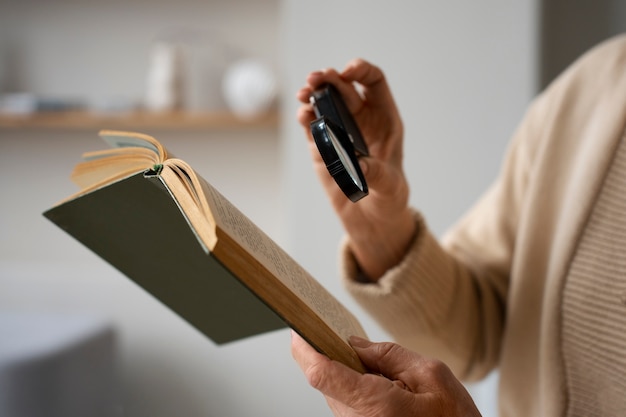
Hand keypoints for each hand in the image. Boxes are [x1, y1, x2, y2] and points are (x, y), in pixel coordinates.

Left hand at [291, 332, 481, 416]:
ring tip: (367, 360)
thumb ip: (388, 354)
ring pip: (332, 392)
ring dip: (341, 371)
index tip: (299, 330)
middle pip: (323, 381)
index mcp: (375, 405)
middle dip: (327, 354)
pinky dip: (350, 386)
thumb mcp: (430, 374)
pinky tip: (370, 378)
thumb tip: (354, 344)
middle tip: (335, 332)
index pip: (322, 374)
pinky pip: (345, 403)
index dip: (305, 349)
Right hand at [297, 59, 415, 279]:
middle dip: (329, 79)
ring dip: (312, 95)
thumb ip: (377, 174)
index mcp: (384, 119)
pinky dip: (305, 118)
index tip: (347, 73)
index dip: (361, 71)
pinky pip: (312, 126)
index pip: (373, 82)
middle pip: (343, 87)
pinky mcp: (322, 147)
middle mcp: (360, 120)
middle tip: (314, 80)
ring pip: (323, 103)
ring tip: (303, 95)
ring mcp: (339, 132)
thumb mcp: (389, 187)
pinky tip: (302, 116)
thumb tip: (359, 163)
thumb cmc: (389, 199)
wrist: (372, 220)